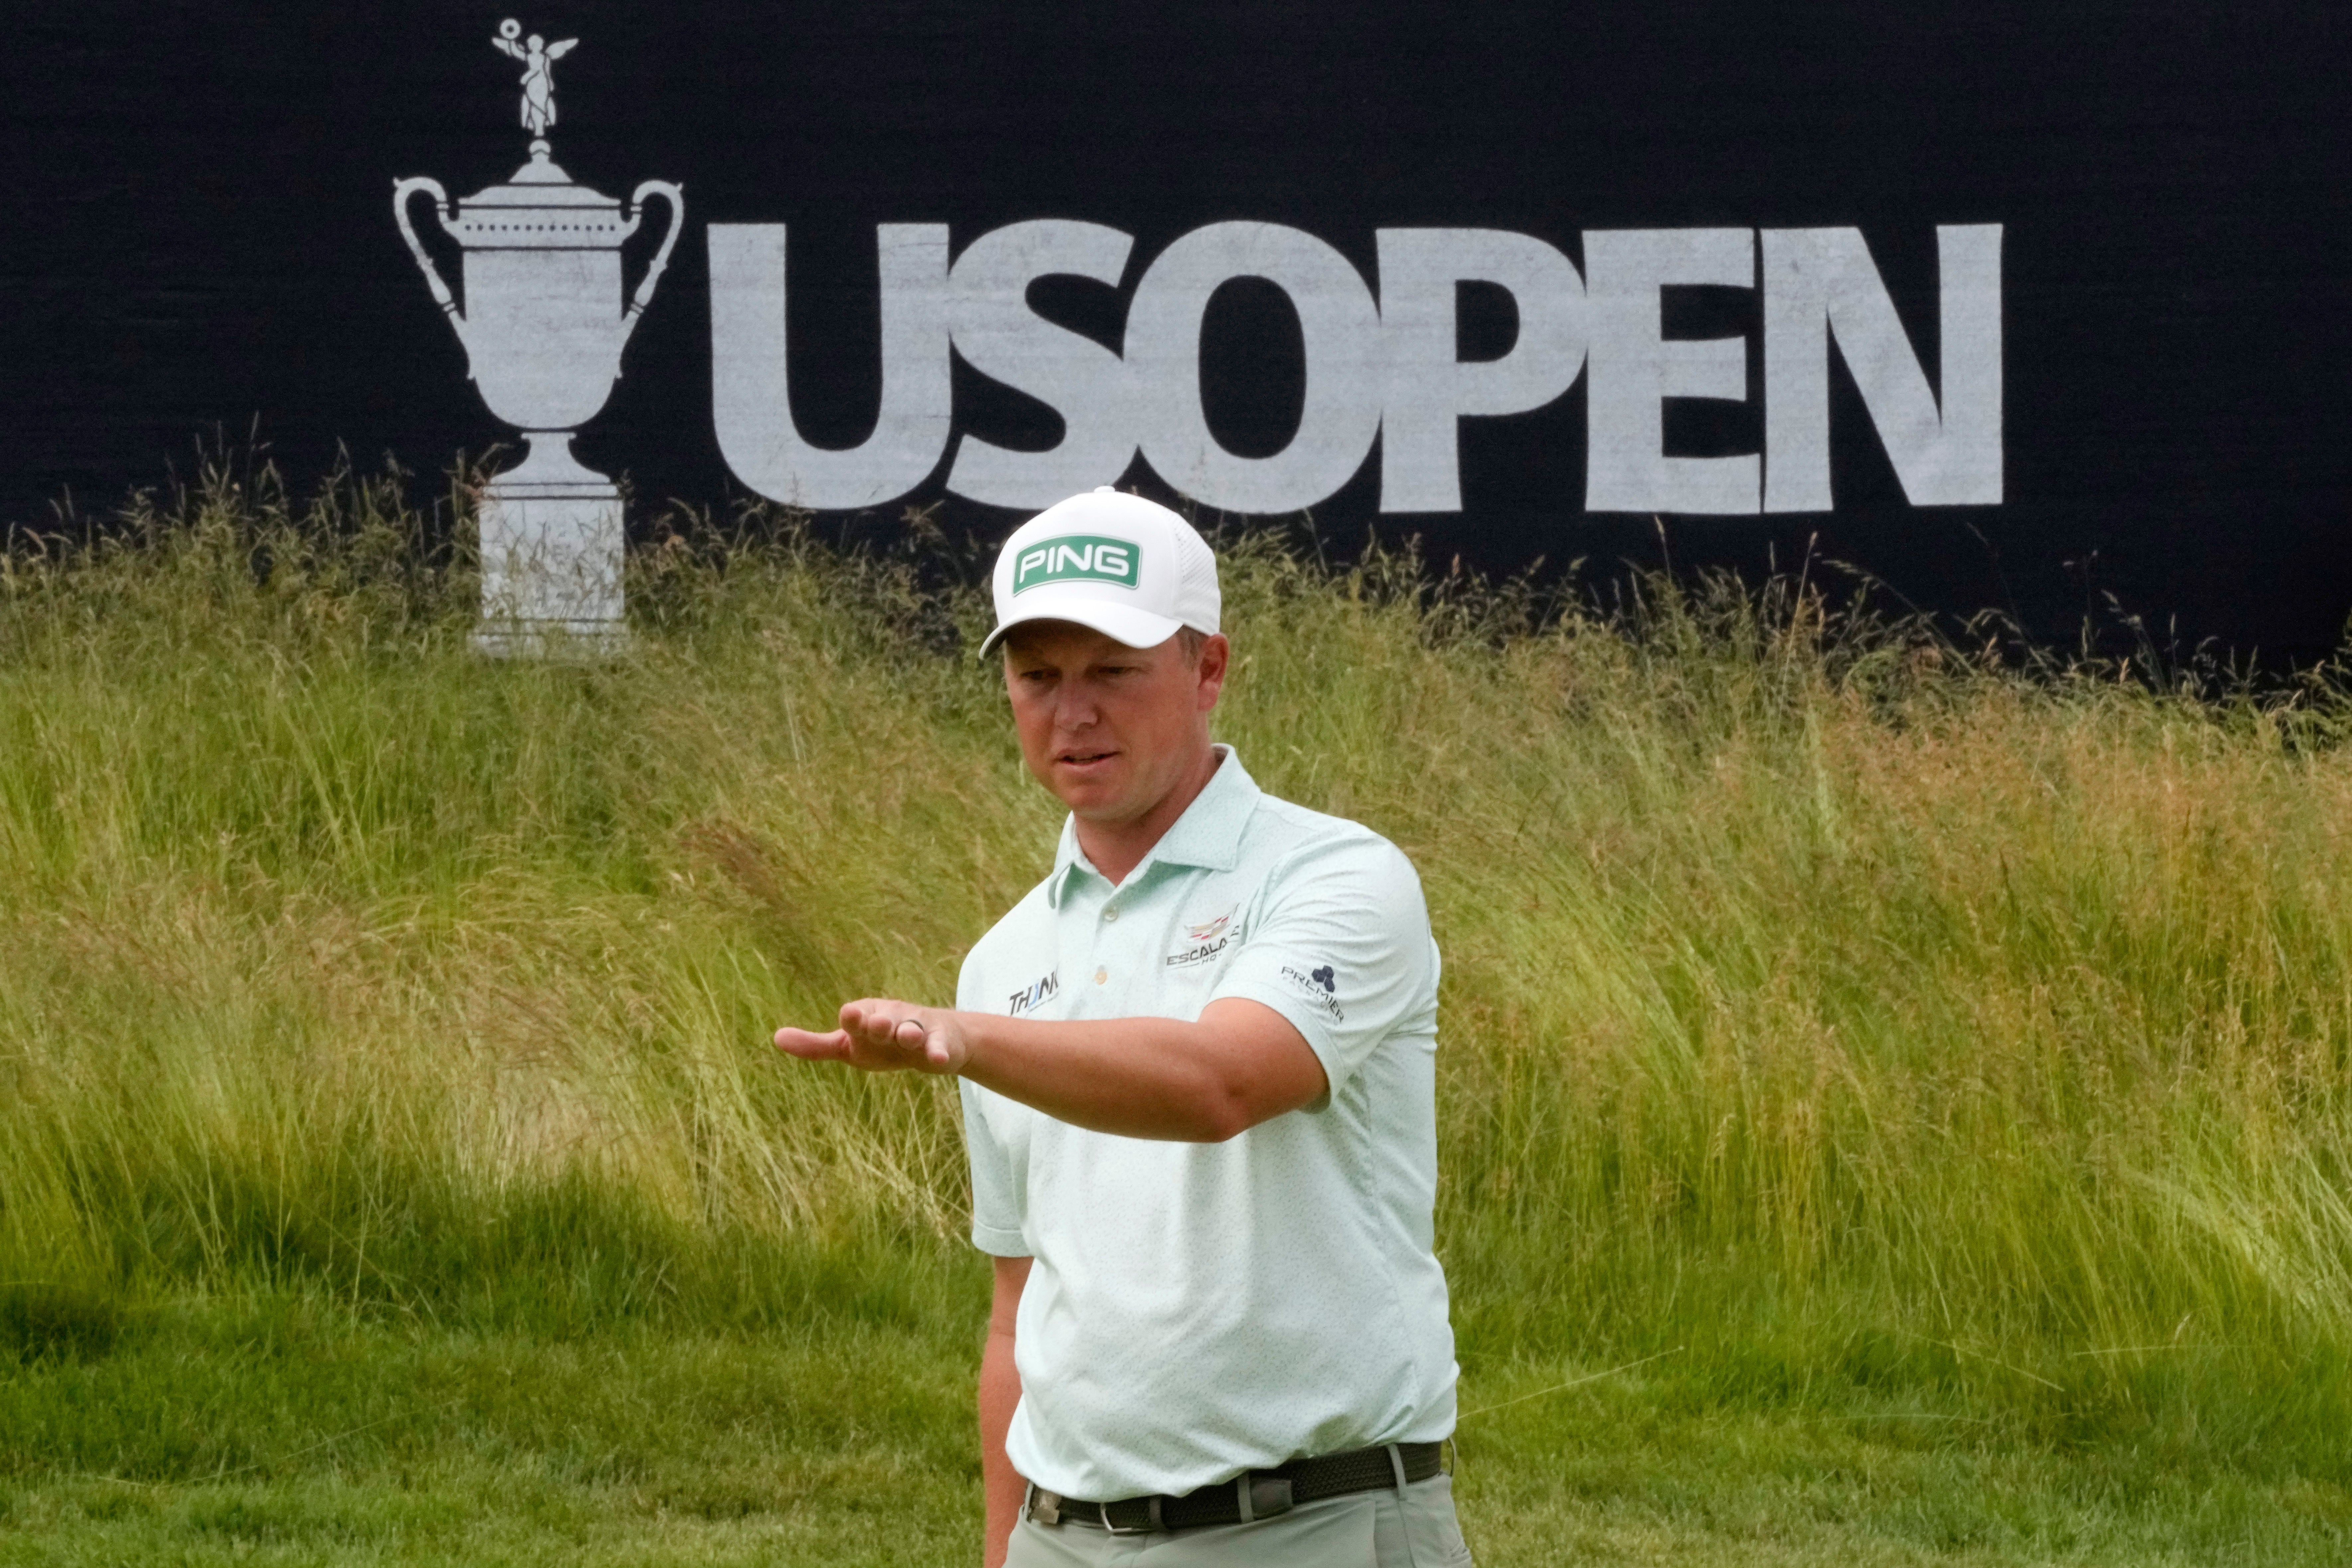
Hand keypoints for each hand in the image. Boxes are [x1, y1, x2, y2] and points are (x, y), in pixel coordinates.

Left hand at [773, 998, 970, 1074]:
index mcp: (866, 1017)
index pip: (856, 1017)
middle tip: (878, 1025)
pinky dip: (939, 1052)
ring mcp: (917, 1028)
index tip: (849, 1016)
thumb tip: (776, 1037)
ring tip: (908, 1037)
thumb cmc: (883, 1043)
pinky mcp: (940, 1041)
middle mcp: (891, 1018)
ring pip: (912, 1029)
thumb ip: (816, 1045)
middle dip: (881, 1022)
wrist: (935, 1039)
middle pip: (884, 1019)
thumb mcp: (849, 1045)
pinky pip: (940, 1046)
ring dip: (909, 1032)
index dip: (854, 1018)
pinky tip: (939, 1061)